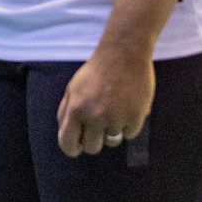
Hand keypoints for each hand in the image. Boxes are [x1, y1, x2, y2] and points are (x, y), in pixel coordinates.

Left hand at [56, 42, 153, 156]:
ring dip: (113, 131)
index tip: (78, 147)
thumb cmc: (97, 71)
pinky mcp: (135, 117)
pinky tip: (128, 106)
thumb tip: (67, 136)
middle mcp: (94, 116)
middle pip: (92, 148)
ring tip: (115, 110)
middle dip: (95, 140)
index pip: (67, 143)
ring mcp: (115, 118)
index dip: (72, 149)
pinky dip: (130, 124)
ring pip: (112, 142)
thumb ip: (66, 112)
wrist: (123, 53)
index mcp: (75, 109)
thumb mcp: (73, 88)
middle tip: (100, 125)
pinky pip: (130, 134)